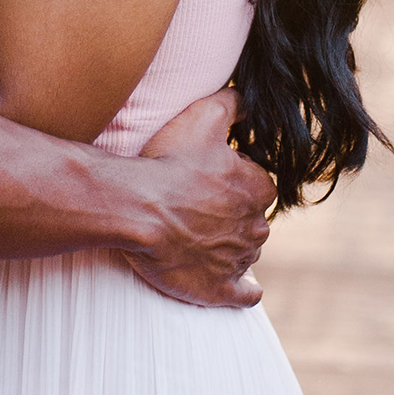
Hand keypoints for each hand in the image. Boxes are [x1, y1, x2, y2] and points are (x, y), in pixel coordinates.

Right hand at [128, 90, 272, 308]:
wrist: (136, 209)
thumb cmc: (168, 163)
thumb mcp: (203, 117)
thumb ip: (232, 103)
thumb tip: (247, 101)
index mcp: (257, 189)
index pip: (257, 185)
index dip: (234, 180)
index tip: (209, 178)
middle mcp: (256, 227)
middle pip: (251, 220)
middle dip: (232, 216)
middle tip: (198, 207)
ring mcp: (239, 260)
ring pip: (245, 252)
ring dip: (229, 247)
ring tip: (198, 238)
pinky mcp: (219, 289)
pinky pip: (245, 293)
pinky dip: (241, 288)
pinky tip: (234, 283)